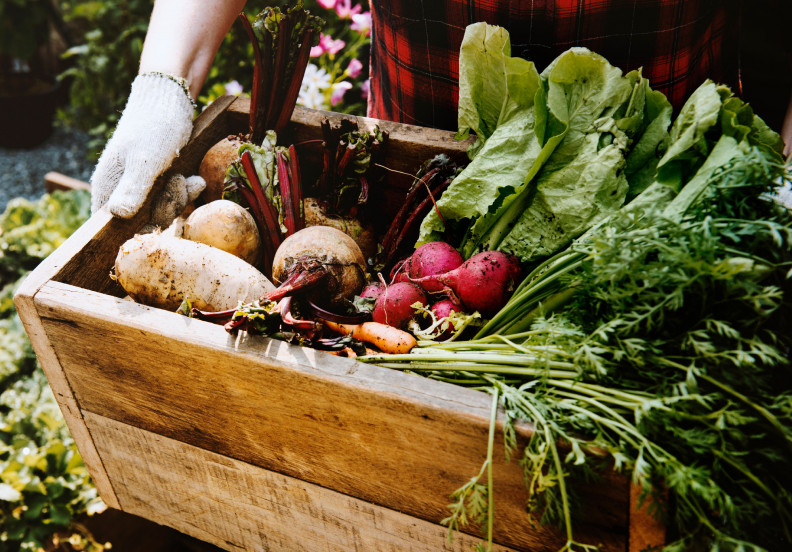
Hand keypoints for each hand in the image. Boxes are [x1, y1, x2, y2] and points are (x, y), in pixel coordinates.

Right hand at [90, 72, 200, 222]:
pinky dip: (186, 190)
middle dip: (166, 208)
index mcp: (107, 188)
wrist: (170, 101)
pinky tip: (195, 179)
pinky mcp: (159, 182)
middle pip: (143, 223)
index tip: (156, 216)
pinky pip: (174, 198)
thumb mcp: (145, 160)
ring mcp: (141, 187)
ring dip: (180, 197)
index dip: (136, 229)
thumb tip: (117, 215)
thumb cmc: (154, 127)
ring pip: (162, 211)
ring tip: (186, 177)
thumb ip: (133, 189)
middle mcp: (120, 191)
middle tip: (176, 182)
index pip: (113, 228)